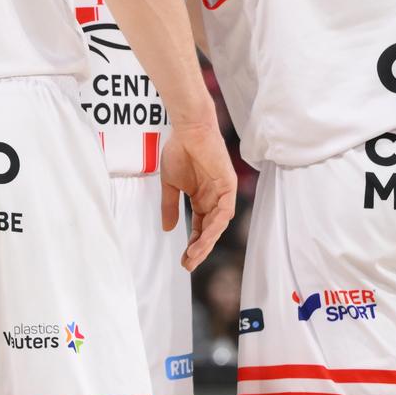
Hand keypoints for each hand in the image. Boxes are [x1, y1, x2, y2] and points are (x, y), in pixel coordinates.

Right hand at [158, 121, 237, 269]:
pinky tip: (206, 234)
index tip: (183, 259)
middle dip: (200, 249)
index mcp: (202, 199)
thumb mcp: (170, 185)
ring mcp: (223, 193)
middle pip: (210, 230)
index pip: (199, 228)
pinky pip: (225, 209)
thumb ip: (170, 207)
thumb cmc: (179, 151)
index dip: (192, 244)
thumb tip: (166, 229)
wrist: (188, 130)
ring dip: (207, 240)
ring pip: (218, 224)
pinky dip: (216, 223)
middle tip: (189, 264)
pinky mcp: (229, 185)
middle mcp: (214, 199)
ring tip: (195, 253)